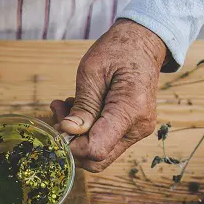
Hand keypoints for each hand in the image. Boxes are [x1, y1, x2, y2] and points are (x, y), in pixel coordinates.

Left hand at [51, 19, 166, 171]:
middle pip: (98, 159)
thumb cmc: (119, 50)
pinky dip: (87, 132)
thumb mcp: (92, 72)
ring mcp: (137, 131)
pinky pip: (105, 142)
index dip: (72, 145)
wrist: (144, 43)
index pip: (96, 149)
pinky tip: (79, 109)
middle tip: (60, 115)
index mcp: (131, 110)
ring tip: (66, 107)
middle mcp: (138, 127)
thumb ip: (82, 106)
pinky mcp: (132, 130)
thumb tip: (68, 131)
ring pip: (99, 154)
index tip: (60, 126)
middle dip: (72, 143)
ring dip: (77, 136)